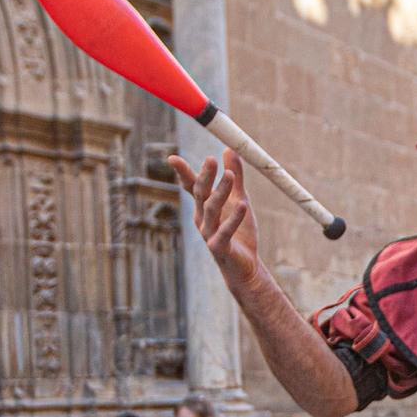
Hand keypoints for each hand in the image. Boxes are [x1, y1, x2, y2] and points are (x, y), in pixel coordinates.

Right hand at [170, 149, 263, 301]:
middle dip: (204, 177)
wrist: (244, 267)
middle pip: (200, 194)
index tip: (172, 158)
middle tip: (210, 159)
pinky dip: (234, 219)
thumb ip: (235, 177)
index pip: (191, 186)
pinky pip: (225, 231)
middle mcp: (202, 219)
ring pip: (212, 210)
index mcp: (204, 207)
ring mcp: (208, 234)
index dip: (183, 173)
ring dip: (221, 192)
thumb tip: (229, 149)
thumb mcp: (239, 200)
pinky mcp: (219, 248)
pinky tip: (243, 206)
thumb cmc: (239, 234)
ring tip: (230, 176)